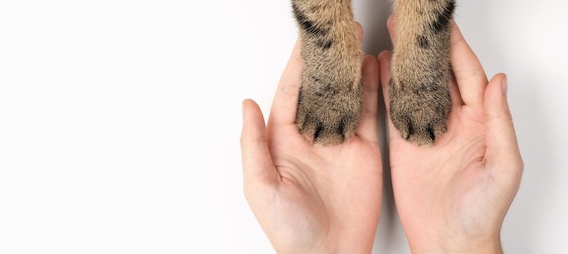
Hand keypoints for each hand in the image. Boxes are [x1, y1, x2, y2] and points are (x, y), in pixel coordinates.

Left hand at [240, 25, 381, 252]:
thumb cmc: (288, 228)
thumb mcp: (260, 186)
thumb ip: (253, 143)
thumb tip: (246, 103)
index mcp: (283, 141)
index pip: (289, 94)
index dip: (296, 67)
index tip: (304, 43)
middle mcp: (311, 137)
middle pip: (318, 89)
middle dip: (326, 61)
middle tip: (335, 35)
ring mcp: (339, 142)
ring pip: (345, 96)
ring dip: (350, 70)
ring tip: (356, 44)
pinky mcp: (364, 150)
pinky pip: (369, 114)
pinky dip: (373, 91)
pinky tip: (375, 70)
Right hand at [379, 17, 523, 252]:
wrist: (451, 241)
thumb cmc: (483, 211)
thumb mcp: (503, 165)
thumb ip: (500, 122)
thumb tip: (499, 82)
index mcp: (481, 122)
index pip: (468, 75)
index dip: (456, 48)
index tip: (443, 26)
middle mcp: (454, 122)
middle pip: (439, 74)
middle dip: (425, 47)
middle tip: (410, 24)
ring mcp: (426, 130)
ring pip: (415, 87)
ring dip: (404, 63)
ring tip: (391, 38)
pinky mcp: (404, 144)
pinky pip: (394, 109)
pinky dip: (386, 88)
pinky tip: (379, 71)